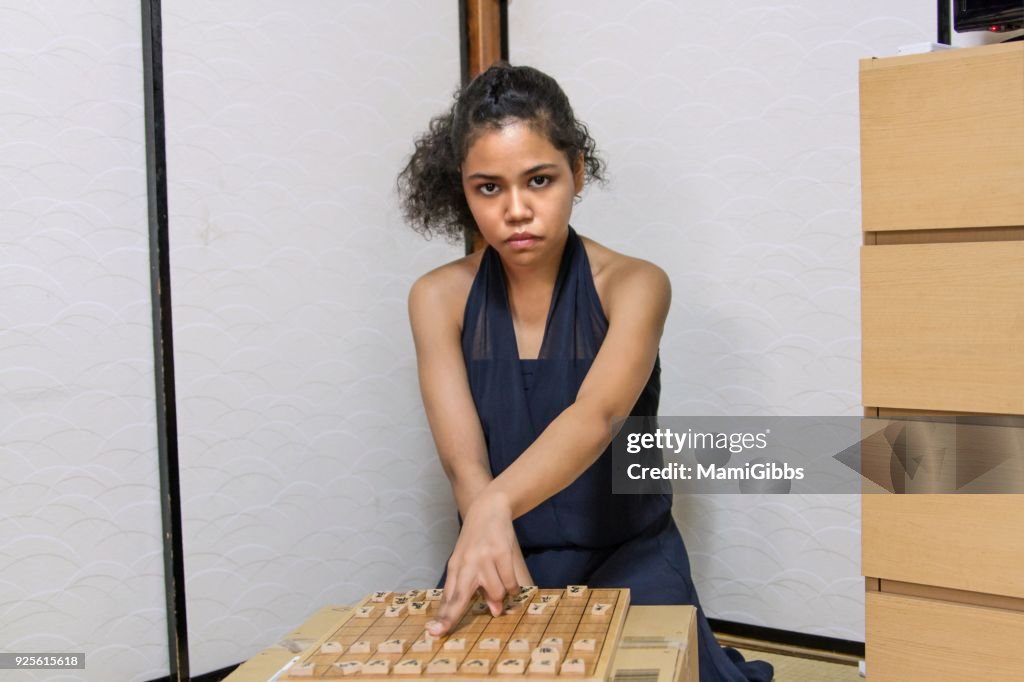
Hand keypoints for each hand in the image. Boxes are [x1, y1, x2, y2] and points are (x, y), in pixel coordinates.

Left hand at [426, 493, 532, 636]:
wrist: (489, 509)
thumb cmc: (477, 540)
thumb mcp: (469, 562)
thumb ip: (477, 587)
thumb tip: (495, 610)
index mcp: (455, 568)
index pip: (449, 597)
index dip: (442, 616)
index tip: (433, 632)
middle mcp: (467, 564)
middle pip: (459, 597)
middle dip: (451, 616)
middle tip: (441, 631)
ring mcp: (484, 559)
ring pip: (496, 593)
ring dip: (501, 596)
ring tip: (502, 586)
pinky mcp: (501, 553)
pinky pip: (510, 583)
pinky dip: (513, 587)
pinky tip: (511, 582)